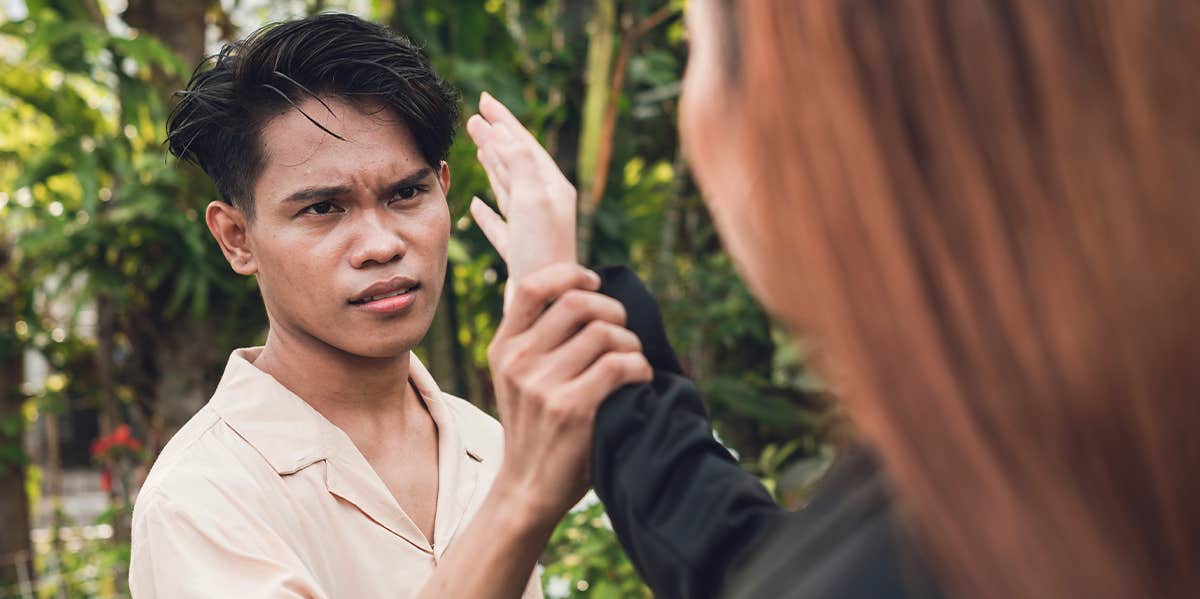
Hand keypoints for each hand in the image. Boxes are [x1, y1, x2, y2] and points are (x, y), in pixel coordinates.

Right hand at [466, 92, 577, 279]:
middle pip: (517, 163)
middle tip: (473, 118)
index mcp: (552, 189)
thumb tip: (503, 131)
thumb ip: (520, 163)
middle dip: (496, 139)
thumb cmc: (543, 254)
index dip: (504, 121)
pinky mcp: (521, 254)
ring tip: (478, 149)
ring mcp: (533, 231)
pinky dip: (488, 212)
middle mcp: (546, 206)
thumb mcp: (533, 200)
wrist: (548, 307)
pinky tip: (477, 205)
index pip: (525, 144)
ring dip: (493, 167)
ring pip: (510, 189)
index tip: (483, 100)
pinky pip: (502, 225)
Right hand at [488, 262, 652, 520]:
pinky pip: (619, 364)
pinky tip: (639, 380)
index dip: (569, 275)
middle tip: (622, 331)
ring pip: (605, 333)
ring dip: (631, 344)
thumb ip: (538, 340)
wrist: (529, 487)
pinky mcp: (572, 408)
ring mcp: (542, 386)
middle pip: (578, 304)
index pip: (531, 287)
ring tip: (632, 362)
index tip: (594, 281)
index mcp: (504, 348)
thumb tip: (585, 292)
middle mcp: (518, 362)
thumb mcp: (518, 379)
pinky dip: (640, 368)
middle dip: (612, 310)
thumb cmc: (537, 427)